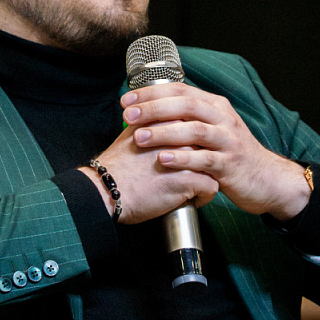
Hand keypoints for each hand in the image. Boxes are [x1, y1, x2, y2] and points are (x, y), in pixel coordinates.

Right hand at [82, 122, 218, 224]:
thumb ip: (151, 123)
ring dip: (205, 176)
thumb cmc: (117, 166)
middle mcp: (181, 134)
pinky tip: (192, 200)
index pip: (195, 125)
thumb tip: (159, 124)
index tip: (187, 152)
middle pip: (207, 144)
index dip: (193, 140)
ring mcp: (187, 156)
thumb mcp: (132, 132)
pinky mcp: (189, 179)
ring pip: (212, 165)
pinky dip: (204, 196)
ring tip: (194, 187)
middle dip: (202, 158)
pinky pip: (211, 187)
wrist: (107, 189)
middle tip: (192, 171)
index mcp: (167, 119)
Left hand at [120, 83, 310, 220]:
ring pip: (194, 130)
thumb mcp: (212, 129)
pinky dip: (182, 159)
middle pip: (186, 105)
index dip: (151, 93)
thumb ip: (186, 119)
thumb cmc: (230, 154)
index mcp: (214, 105)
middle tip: (128, 116)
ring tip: (139, 137)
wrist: (267, 179)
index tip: (126, 101)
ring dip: (164, 132)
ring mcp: (228, 141)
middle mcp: (223, 118)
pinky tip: (163, 160)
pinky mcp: (231, 165)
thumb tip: (148, 111)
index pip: (180, 90)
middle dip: (154, 108)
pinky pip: (204, 159)